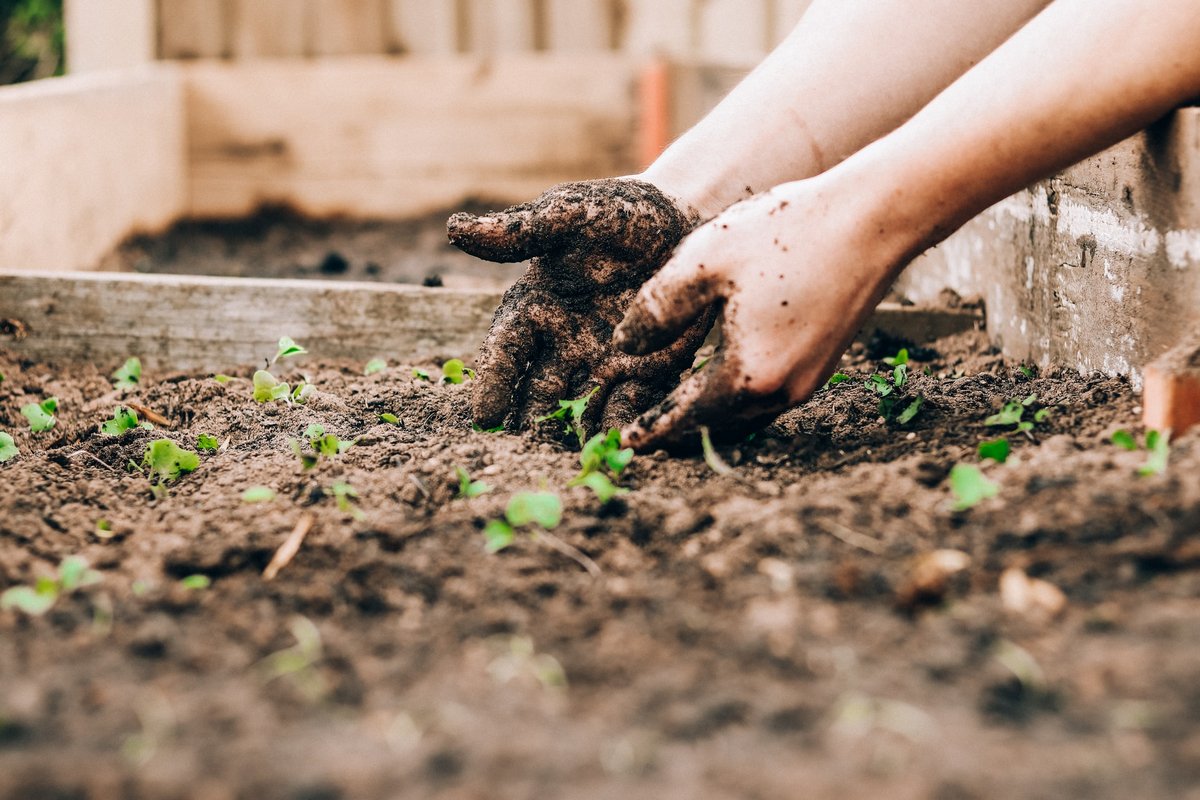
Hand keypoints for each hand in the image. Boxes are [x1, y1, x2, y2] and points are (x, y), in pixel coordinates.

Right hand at [447, 178, 711, 434]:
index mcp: (535, 308)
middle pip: (539, 390)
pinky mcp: (646, 371)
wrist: (682, 219)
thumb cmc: (617, 213)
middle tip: (524, 453)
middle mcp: (563, 343)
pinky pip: (630, 404)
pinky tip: (620, 446)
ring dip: (574, 433)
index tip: (484, 415)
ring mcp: (603, 362)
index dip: (494, 381)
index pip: (506, 350)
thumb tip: (455, 229)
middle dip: (531, 422)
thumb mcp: (569, 214)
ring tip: (570, 460)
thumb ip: (521, 230)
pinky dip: (623, 425)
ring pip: (581, 406)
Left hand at [613, 177, 909, 450]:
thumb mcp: (703, 262)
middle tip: (642, 431)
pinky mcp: (823, 364)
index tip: (624, 444)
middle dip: (678, 429)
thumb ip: (656, 309)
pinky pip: (768, 396)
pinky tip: (721, 375)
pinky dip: (737, 396)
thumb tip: (624, 346)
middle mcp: (781, 392)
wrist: (873, 220)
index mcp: (747, 375)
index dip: (651, 430)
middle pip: (716, 425)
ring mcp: (808, 381)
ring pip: (744, 414)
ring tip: (675, 408)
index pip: (685, 417)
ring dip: (708, 414)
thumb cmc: (785, 233)